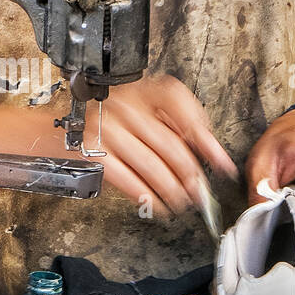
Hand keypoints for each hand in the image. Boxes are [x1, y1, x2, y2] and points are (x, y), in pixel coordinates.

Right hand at [94, 73, 236, 217]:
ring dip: (170, 190)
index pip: (181, 108)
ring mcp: (108, 129)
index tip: (221, 163)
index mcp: (145, 91)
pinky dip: (143, 194)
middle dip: (189, 174)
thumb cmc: (117, 119)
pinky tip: (154, 203)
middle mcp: (126, 106)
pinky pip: (126, 178)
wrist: (73, 123)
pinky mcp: (95, 152)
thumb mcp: (151, 111)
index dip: (206, 139)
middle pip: (170, 144)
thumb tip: (217, 158)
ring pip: (151, 165)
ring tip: (180, 202)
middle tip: (199, 191)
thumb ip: (184, 127)